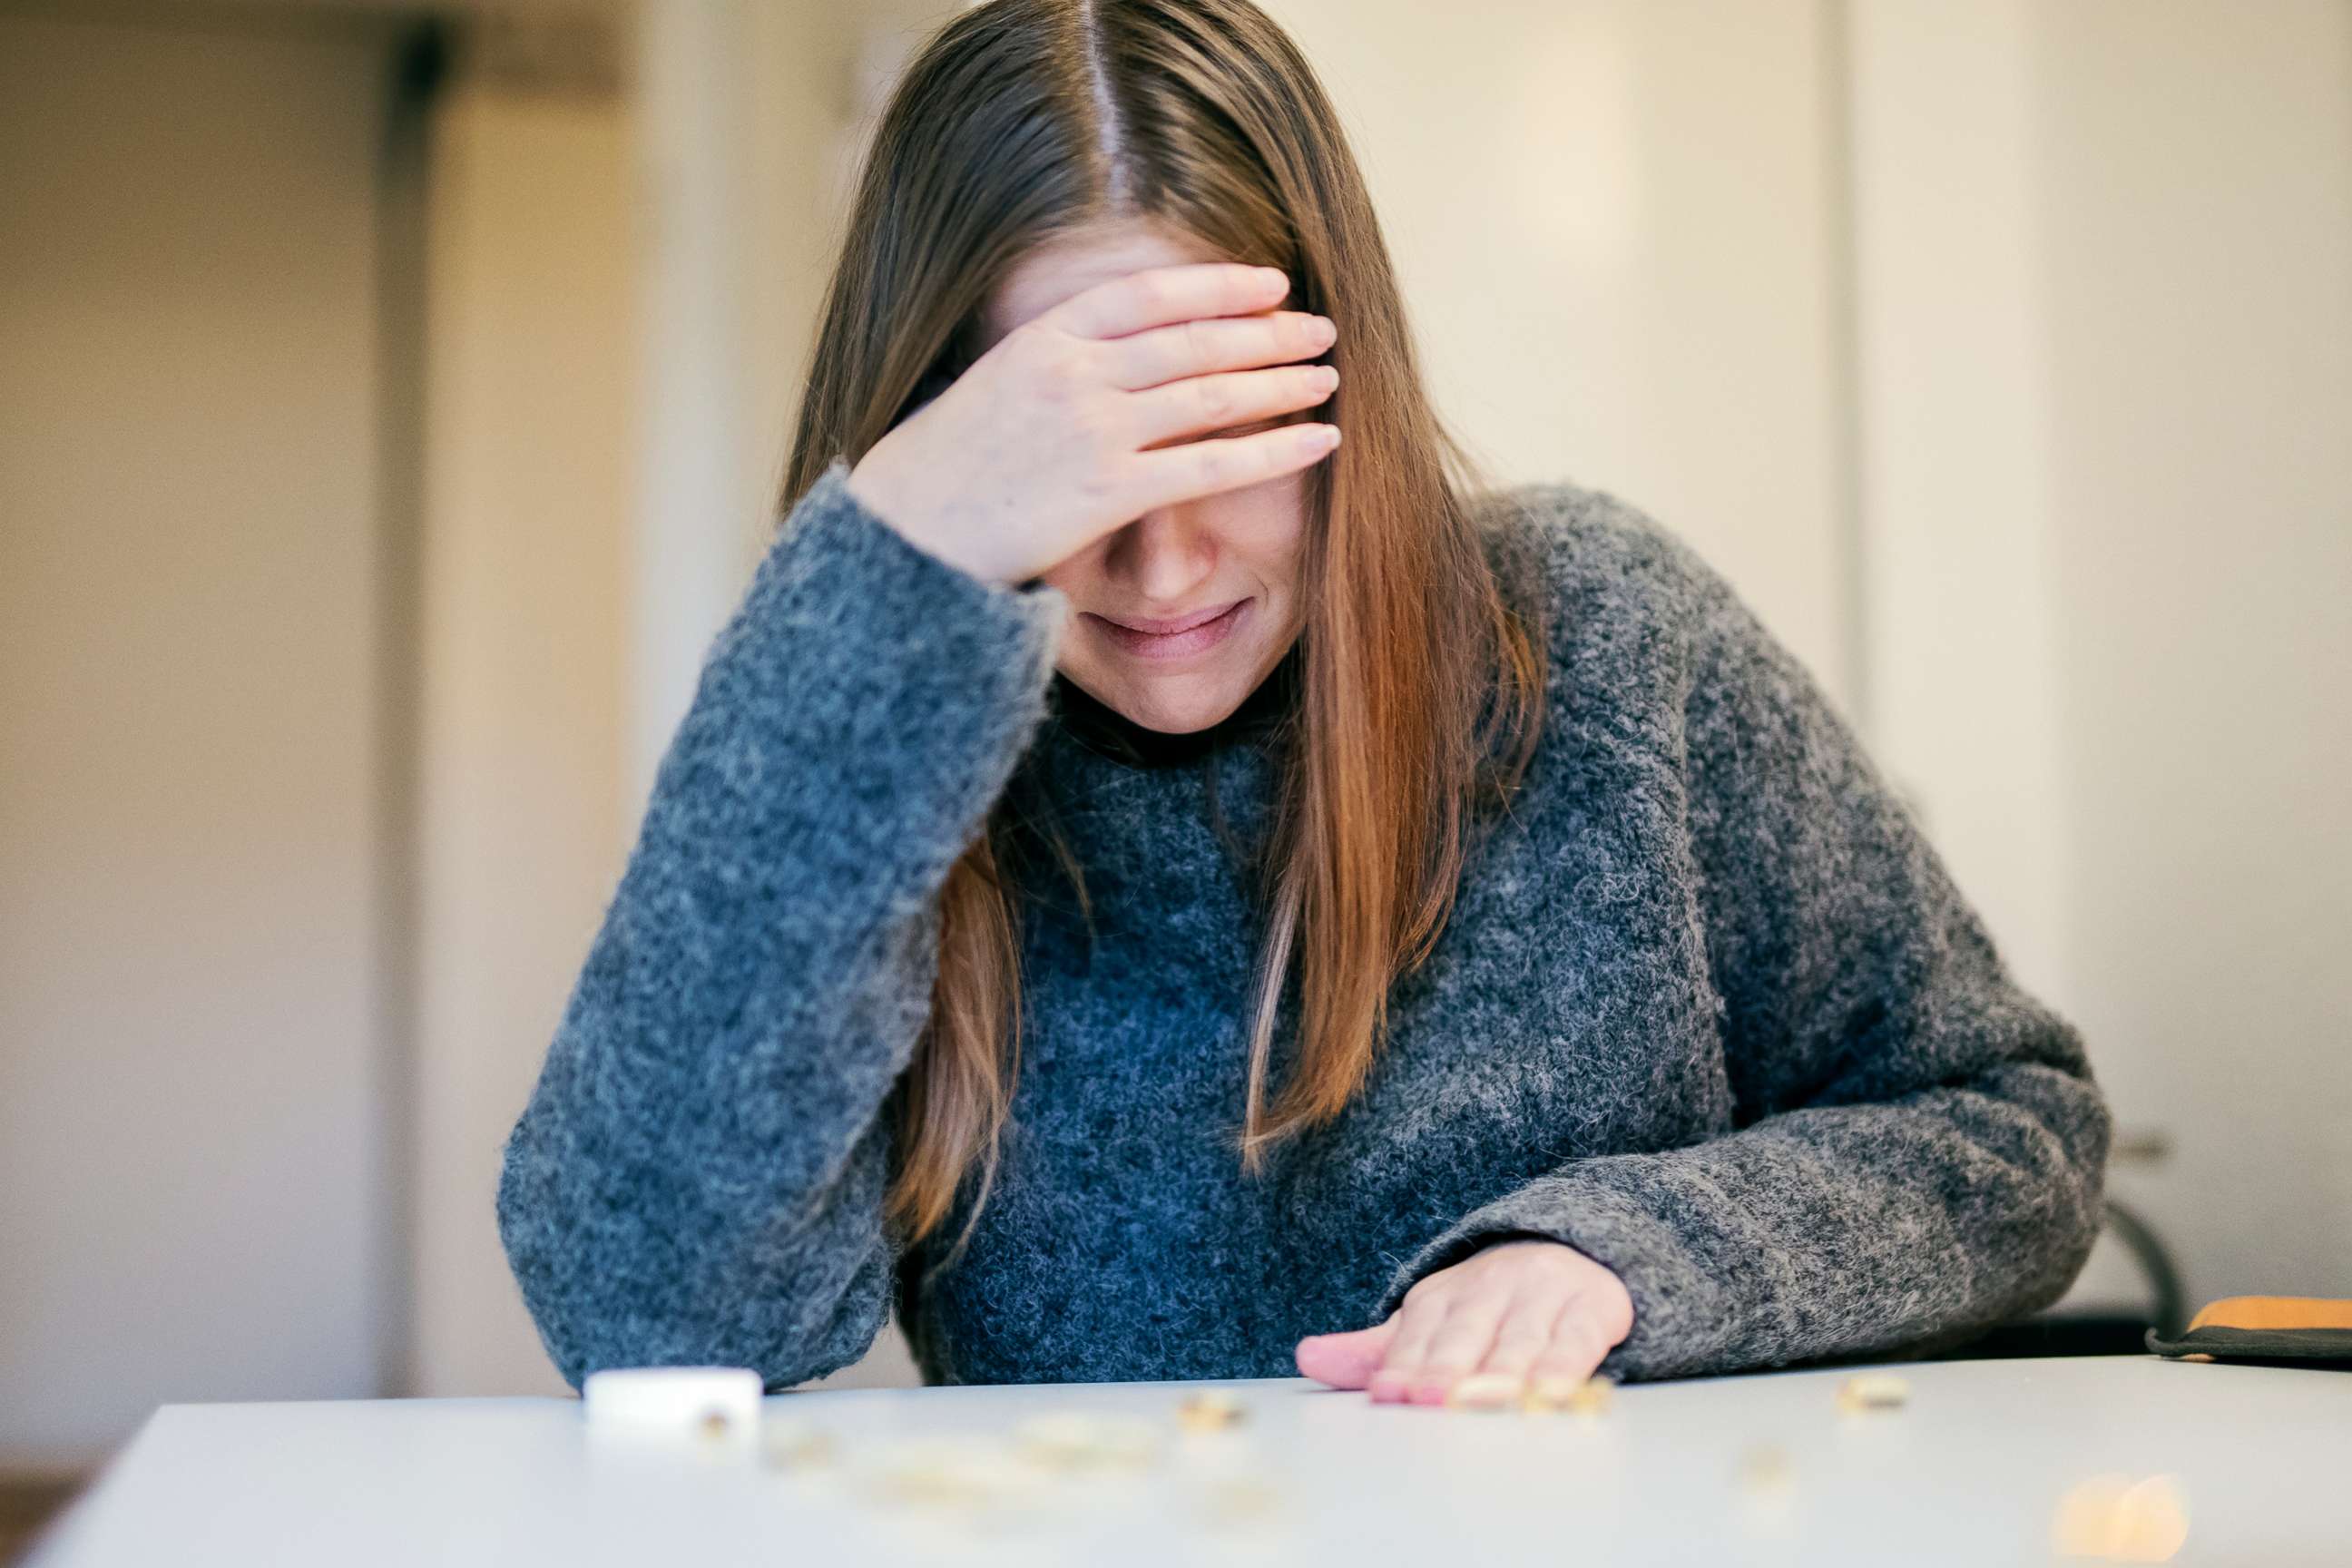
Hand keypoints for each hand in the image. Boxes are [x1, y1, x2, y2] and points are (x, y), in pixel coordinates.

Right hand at [844, 261, 1340, 586]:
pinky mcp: (1109, 492)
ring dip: (1281, 380)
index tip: (1267, 281)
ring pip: (1212, 393)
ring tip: (1328, 376)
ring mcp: (1094, 431)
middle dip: (1268, 329)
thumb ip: (1050, 366)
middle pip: (1194, 338)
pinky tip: (1320, 439)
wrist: (902, 537)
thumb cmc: (940, 473)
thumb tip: (1106, 360)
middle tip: (1320, 327)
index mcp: (1042, 341)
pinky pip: (1212, 465)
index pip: (1147, 294)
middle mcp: (1074, 374)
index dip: (1215, 283)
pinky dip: (1275, 448)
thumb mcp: (988, 388)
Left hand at [1293, 1238, 1633, 1404]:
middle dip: (1445, 1367)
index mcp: (1441, 1294)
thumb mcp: (1432, 1322)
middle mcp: (1489, 1287)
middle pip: (1464, 1333)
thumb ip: (1377, 1350)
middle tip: (1429, 1399)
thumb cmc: (1492, 1306)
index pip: (1417, 1331)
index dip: (1402, 1362)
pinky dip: (1565, 1368)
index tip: (1387, 1392)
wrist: (1577, 1248)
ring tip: (1484, 1401)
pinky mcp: (1592, 1308)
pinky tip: (1552, 1395)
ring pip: (1519, 1340)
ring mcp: (1542, 1295)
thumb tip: (1307, 1358)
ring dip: (1502, 1373)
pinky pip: (1577, 1341)